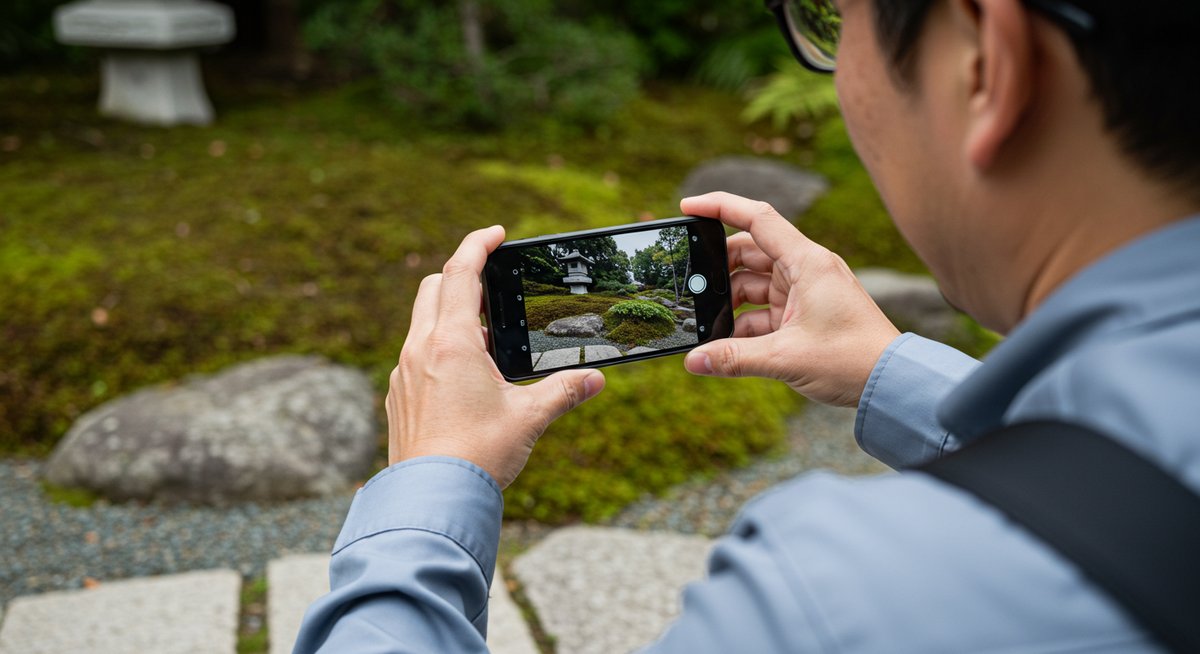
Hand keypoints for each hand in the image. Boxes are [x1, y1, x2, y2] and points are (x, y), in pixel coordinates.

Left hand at [386, 225, 604, 487]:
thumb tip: (594, 379)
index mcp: (452, 343)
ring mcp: (404, 373)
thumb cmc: (478, 456)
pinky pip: (416, 354)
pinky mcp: (398, 396)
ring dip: (451, 314)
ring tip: (487, 337)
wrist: (432, 501)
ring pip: (422, 321)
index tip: (497, 234)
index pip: (461, 272)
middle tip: (495, 286)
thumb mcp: (530, 418)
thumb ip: (565, 391)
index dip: (478, 244)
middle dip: (463, 275)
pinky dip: (438, 347)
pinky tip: (465, 376)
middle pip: (435, 287)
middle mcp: (420, 350)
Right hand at [681, 193, 899, 407]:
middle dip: (719, 270)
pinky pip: (764, 310)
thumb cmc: (852, 360)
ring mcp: (806, 291)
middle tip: (692, 289)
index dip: (721, 206)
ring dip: (731, 303)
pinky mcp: (805, 313)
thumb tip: (694, 360)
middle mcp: (806, 269)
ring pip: (754, 284)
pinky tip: (728, 346)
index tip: (688, 207)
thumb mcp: (786, 358)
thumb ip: (735, 357)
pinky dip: (745, 324)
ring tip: (707, 325)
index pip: (758, 219)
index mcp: (807, 262)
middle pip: (750, 252)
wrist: (892, 383)